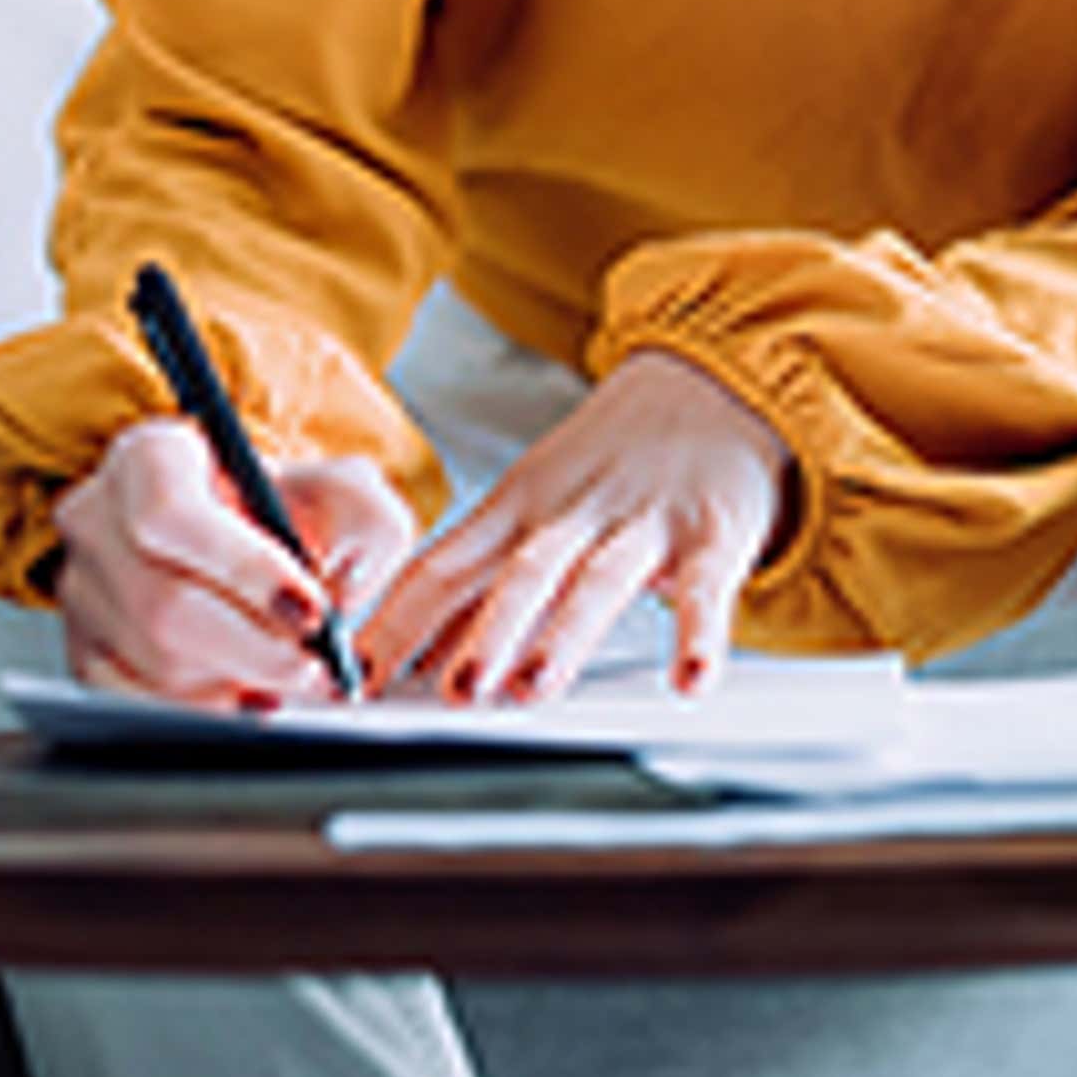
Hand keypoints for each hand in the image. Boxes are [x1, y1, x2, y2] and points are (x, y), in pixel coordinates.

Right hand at [51, 417, 415, 708]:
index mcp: (150, 456)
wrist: (243, 537)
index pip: (170, 514)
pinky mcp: (84, 652)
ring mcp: (81, 590)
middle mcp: (97, 519)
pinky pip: (138, 705)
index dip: (242, 568)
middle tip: (315, 667)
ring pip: (154, 663)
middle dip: (254, 648)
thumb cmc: (286, 509)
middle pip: (161, 604)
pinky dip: (205, 713)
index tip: (310, 609)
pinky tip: (249, 697)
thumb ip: (364, 517)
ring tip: (293, 677)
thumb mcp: (342, 489)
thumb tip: (345, 584)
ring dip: (237, 684)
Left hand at [355, 349, 788, 703]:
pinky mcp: (713, 534)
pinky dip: (698, 634)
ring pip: (597, 578)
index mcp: (518, 505)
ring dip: (564, 633)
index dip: (399, 621)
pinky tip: (690, 678)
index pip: (444, 565)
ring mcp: (643, 521)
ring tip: (534, 685)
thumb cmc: (614, 459)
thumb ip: (478, 582)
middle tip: (453, 692)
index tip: (362, 679)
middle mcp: (573, 512)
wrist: (715, 383)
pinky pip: (706, 589)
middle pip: (520, 571)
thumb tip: (406, 656)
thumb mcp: (534, 502)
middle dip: (482, 633)